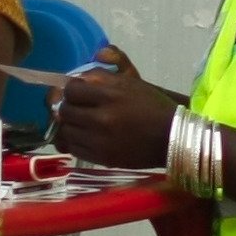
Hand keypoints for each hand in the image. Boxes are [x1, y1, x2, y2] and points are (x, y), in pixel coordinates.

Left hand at [53, 45, 177, 170]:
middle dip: (67, 107)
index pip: (71, 90)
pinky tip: (82, 137)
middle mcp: (102, 119)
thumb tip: (75, 80)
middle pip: (64, 111)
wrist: (171, 138)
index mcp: (110, 95)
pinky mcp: (102, 158)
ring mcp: (100, 141)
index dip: (71, 90)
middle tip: (76, 108)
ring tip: (78, 123)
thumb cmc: (151, 106)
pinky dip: (73, 142)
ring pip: (65, 132)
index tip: (77, 93)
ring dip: (68, 126)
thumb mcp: (129, 83)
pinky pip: (73, 149)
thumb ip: (100, 77)